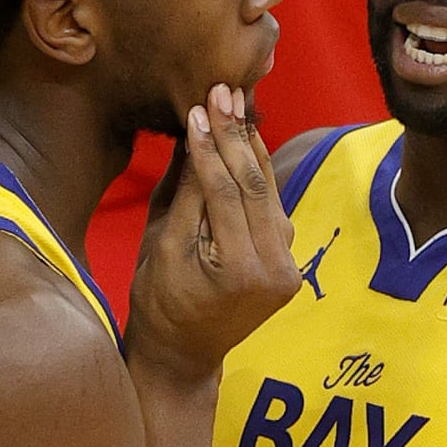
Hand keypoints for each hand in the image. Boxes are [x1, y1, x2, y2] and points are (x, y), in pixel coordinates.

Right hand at [125, 86, 300, 381]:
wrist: (183, 354)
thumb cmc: (159, 302)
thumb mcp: (162, 245)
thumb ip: (184, 192)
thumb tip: (196, 133)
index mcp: (241, 272)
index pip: (226, 194)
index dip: (211, 148)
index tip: (197, 108)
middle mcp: (275, 270)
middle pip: (256, 188)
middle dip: (236, 136)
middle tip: (221, 92)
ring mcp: (288, 268)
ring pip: (270, 193)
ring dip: (251, 147)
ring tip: (234, 103)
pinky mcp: (288, 263)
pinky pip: (272, 208)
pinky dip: (258, 173)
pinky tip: (245, 139)